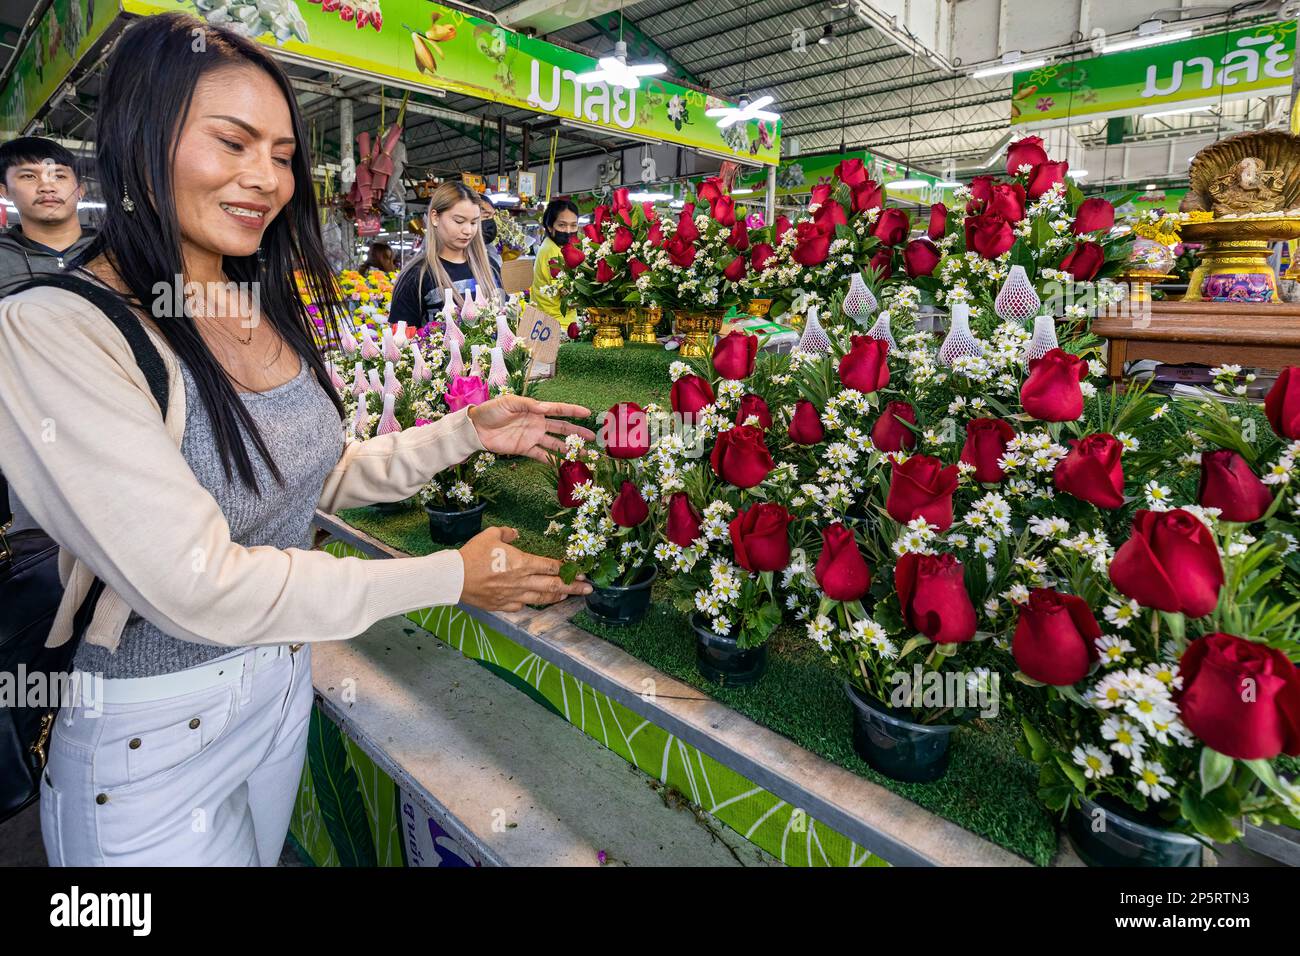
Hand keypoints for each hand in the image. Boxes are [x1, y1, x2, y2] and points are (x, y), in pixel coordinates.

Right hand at [458, 526, 591, 611]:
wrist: (454, 577)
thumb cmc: (472, 554)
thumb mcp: (490, 535)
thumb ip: (506, 533)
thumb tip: (514, 533)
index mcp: (522, 563)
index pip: (551, 567)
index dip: (568, 569)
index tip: (581, 571)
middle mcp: (522, 581)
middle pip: (553, 585)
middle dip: (573, 587)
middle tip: (588, 588)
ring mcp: (514, 596)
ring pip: (541, 599)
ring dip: (557, 597)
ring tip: (568, 596)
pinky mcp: (503, 606)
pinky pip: (522, 605)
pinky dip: (532, 603)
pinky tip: (536, 602)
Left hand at [467, 394, 593, 462]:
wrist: (476, 428)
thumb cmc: (492, 410)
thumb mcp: (509, 402)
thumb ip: (528, 404)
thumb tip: (545, 408)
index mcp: (535, 409)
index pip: (558, 410)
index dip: (572, 411)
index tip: (587, 413)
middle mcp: (537, 423)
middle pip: (561, 428)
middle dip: (577, 432)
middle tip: (592, 438)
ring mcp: (532, 437)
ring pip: (556, 443)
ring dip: (569, 449)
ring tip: (584, 454)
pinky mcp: (525, 449)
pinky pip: (542, 455)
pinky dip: (554, 460)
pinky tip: (566, 465)